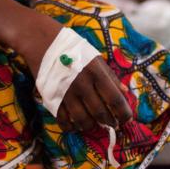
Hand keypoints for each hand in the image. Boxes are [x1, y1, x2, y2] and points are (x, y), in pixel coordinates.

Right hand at [18, 14, 132, 130]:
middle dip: (109, 122)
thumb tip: (123, 92)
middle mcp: (82, 85)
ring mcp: (66, 93)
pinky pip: (63, 120)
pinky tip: (76, 125)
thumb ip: (110, 76)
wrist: (42, 41)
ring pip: (82, 120)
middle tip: (112, 123)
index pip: (115, 99)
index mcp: (97, 73)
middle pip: (100, 113)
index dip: (124, 113)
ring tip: (94, 123)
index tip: (126, 119)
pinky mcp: (52, 98)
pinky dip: (71, 127)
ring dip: (91, 126)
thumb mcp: (95, 58)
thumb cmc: (74, 49)